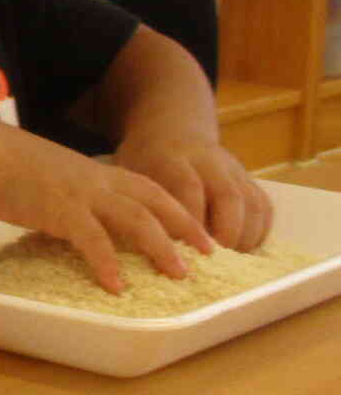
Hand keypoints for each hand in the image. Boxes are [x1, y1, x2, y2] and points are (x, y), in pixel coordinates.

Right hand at [0, 129, 215, 292]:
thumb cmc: (9, 166)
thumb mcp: (53, 177)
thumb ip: (74, 196)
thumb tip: (79, 222)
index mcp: (97, 173)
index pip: (150, 190)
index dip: (178, 210)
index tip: (199, 231)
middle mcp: (98, 181)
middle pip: (155, 203)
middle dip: (185, 228)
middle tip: (208, 253)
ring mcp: (83, 195)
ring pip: (136, 219)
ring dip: (160, 247)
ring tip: (178, 274)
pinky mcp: (61, 210)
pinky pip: (92, 240)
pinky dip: (107, 263)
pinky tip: (116, 286)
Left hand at [114, 133, 272, 251]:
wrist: (172, 130)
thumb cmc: (145, 159)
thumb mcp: (130, 172)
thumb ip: (139, 202)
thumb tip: (144, 248)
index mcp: (173, 157)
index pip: (189, 187)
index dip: (191, 221)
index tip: (185, 252)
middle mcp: (210, 160)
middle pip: (229, 196)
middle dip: (225, 234)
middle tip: (214, 264)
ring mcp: (234, 169)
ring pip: (252, 203)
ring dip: (245, 237)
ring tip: (231, 264)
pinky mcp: (249, 178)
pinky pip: (263, 207)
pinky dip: (258, 232)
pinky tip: (244, 252)